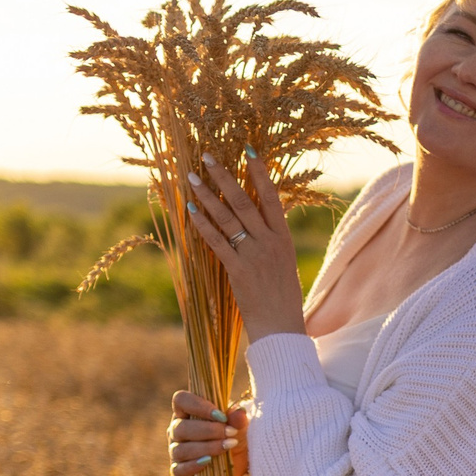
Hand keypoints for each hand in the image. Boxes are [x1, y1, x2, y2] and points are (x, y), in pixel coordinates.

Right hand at [168, 391, 247, 475]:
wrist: (240, 465)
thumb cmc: (234, 438)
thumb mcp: (240, 428)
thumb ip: (238, 419)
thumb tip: (239, 412)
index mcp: (187, 412)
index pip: (181, 400)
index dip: (199, 406)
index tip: (221, 416)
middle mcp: (177, 430)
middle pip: (180, 427)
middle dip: (208, 431)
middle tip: (230, 433)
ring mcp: (176, 451)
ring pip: (180, 449)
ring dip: (205, 448)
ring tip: (226, 447)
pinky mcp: (178, 471)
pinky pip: (178, 470)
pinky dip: (193, 466)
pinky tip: (209, 462)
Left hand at [184, 151, 306, 345]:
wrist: (281, 326)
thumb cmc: (282, 297)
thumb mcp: (283, 263)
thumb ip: (270, 241)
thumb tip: (255, 222)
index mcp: (284, 238)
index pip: (272, 197)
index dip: (260, 172)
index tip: (248, 148)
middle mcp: (270, 242)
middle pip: (246, 201)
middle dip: (226, 176)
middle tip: (208, 156)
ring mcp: (254, 255)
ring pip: (229, 218)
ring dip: (208, 195)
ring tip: (192, 177)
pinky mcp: (238, 270)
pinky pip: (218, 242)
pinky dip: (203, 225)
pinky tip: (190, 211)